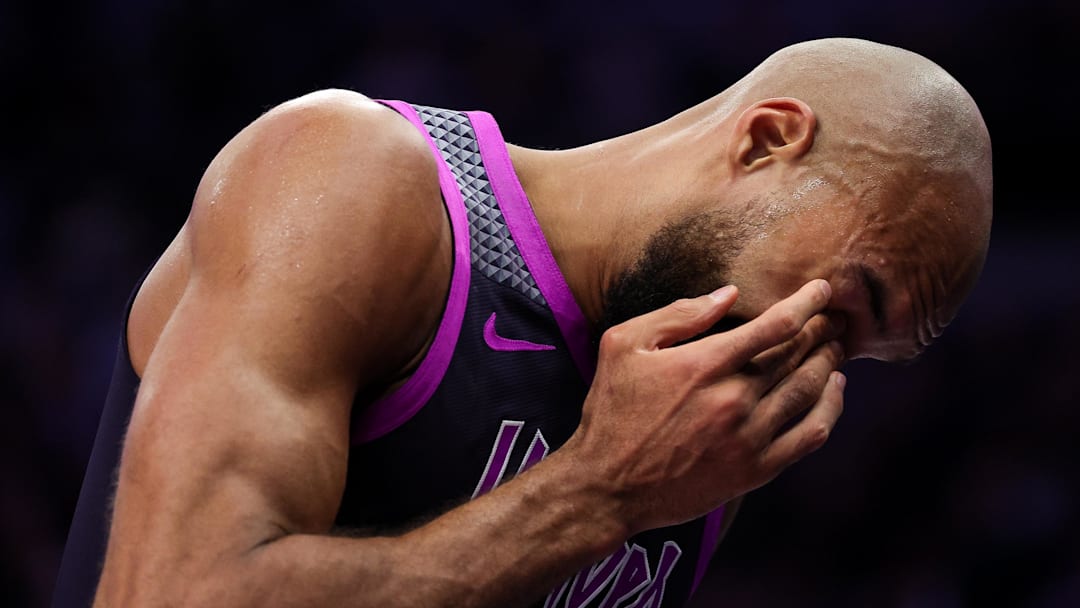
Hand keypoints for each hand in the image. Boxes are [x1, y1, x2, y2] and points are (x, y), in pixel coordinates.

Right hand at [567, 280, 845, 533]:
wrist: (608, 487)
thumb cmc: (612, 412)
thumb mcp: (623, 345)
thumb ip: (678, 316)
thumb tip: (729, 294)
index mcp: (705, 364)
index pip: (776, 325)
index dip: (807, 303)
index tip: (821, 289)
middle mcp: (734, 399)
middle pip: (799, 354)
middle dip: (822, 329)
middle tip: (836, 317)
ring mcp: (749, 437)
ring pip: (810, 391)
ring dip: (829, 363)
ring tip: (835, 346)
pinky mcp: (755, 470)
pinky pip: (810, 435)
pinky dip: (830, 408)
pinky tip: (833, 391)